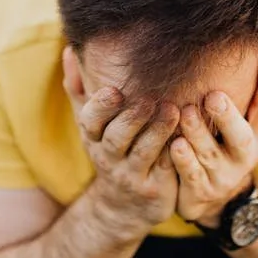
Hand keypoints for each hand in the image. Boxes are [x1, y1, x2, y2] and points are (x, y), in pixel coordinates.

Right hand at [73, 86, 180, 241]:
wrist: (122, 208)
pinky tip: (188, 133)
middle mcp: (109, 157)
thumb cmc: (110, 152)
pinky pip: (166, 168)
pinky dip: (177, 151)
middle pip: (116, 137)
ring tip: (173, 110)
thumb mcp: (90, 126)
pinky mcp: (155, 188)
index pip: (89, 121)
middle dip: (132, 117)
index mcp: (93, 138)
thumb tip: (68, 50)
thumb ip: (80, 88)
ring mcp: (132, 175)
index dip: (101, 107)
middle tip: (150, 98)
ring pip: (144, 152)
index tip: (114, 90)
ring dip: (158, 131)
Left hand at [171, 57, 257, 227]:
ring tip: (185, 113)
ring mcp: (224, 174)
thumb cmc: (224, 145)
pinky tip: (175, 146)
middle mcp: (244, 154)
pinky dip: (184, 160)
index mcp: (257, 133)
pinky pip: (192, 174)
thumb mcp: (243, 124)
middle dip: (228, 116)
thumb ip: (252, 95)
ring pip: (210, 153)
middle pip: (240, 136)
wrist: (211, 197)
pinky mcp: (202, 189)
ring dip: (198, 132)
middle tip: (213, 96)